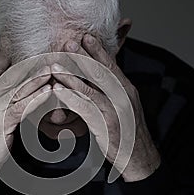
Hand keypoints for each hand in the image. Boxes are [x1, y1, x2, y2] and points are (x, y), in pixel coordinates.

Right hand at [0, 33, 51, 194]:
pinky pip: (22, 106)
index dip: (10, 46)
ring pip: (18, 86)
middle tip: (50, 46)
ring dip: (39, 75)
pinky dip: (37, 97)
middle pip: (11, 71)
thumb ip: (7, 93)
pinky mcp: (0, 123)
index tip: (21, 32)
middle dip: (31, 58)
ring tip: (56, 65)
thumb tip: (23, 79)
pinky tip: (51, 91)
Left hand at [52, 34, 160, 181]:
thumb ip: (114, 90)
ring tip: (55, 65)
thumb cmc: (128, 131)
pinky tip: (57, 91)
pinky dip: (70, 98)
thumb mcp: (125, 105)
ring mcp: (115, 111)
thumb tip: (101, 75)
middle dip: (82, 56)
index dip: (98, 50)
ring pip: (89, 89)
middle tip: (67, 42)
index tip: (85, 36)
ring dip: (70, 76)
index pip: (111, 66)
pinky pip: (84, 109)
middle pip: (100, 72)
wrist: (139, 157)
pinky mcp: (106, 125)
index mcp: (127, 90)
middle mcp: (123, 97)